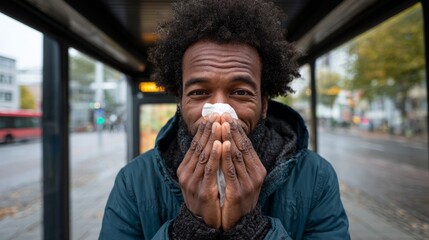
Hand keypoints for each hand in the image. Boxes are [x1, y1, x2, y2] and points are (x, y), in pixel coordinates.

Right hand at [177, 114, 221, 227]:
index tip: (210, 116)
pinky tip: (221, 144)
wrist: (203, 223)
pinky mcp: (203, 191)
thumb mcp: (200, 178)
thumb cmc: (205, 199)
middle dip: (208, 130)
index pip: (194, 145)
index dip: (203, 130)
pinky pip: (210, 170)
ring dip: (213, 138)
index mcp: (185, 169)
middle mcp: (186, 174)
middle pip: (198, 147)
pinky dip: (216, 155)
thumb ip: (202, 163)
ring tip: (219, 123)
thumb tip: (209, 143)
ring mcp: (193, 183)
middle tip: (216, 114)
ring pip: (204, 155)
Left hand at [219, 113, 266, 229]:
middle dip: (232, 129)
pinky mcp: (238, 192)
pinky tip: (221, 144)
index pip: (247, 145)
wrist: (239, 223)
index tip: (229, 115)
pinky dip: (226, 156)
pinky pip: (231, 170)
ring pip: (237, 156)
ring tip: (221, 123)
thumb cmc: (237, 198)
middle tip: (223, 113)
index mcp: (258, 170)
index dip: (237, 130)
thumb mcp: (242, 177)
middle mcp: (255, 175)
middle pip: (243, 147)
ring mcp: (248, 184)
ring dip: (228, 138)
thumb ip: (239, 162)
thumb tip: (231, 140)